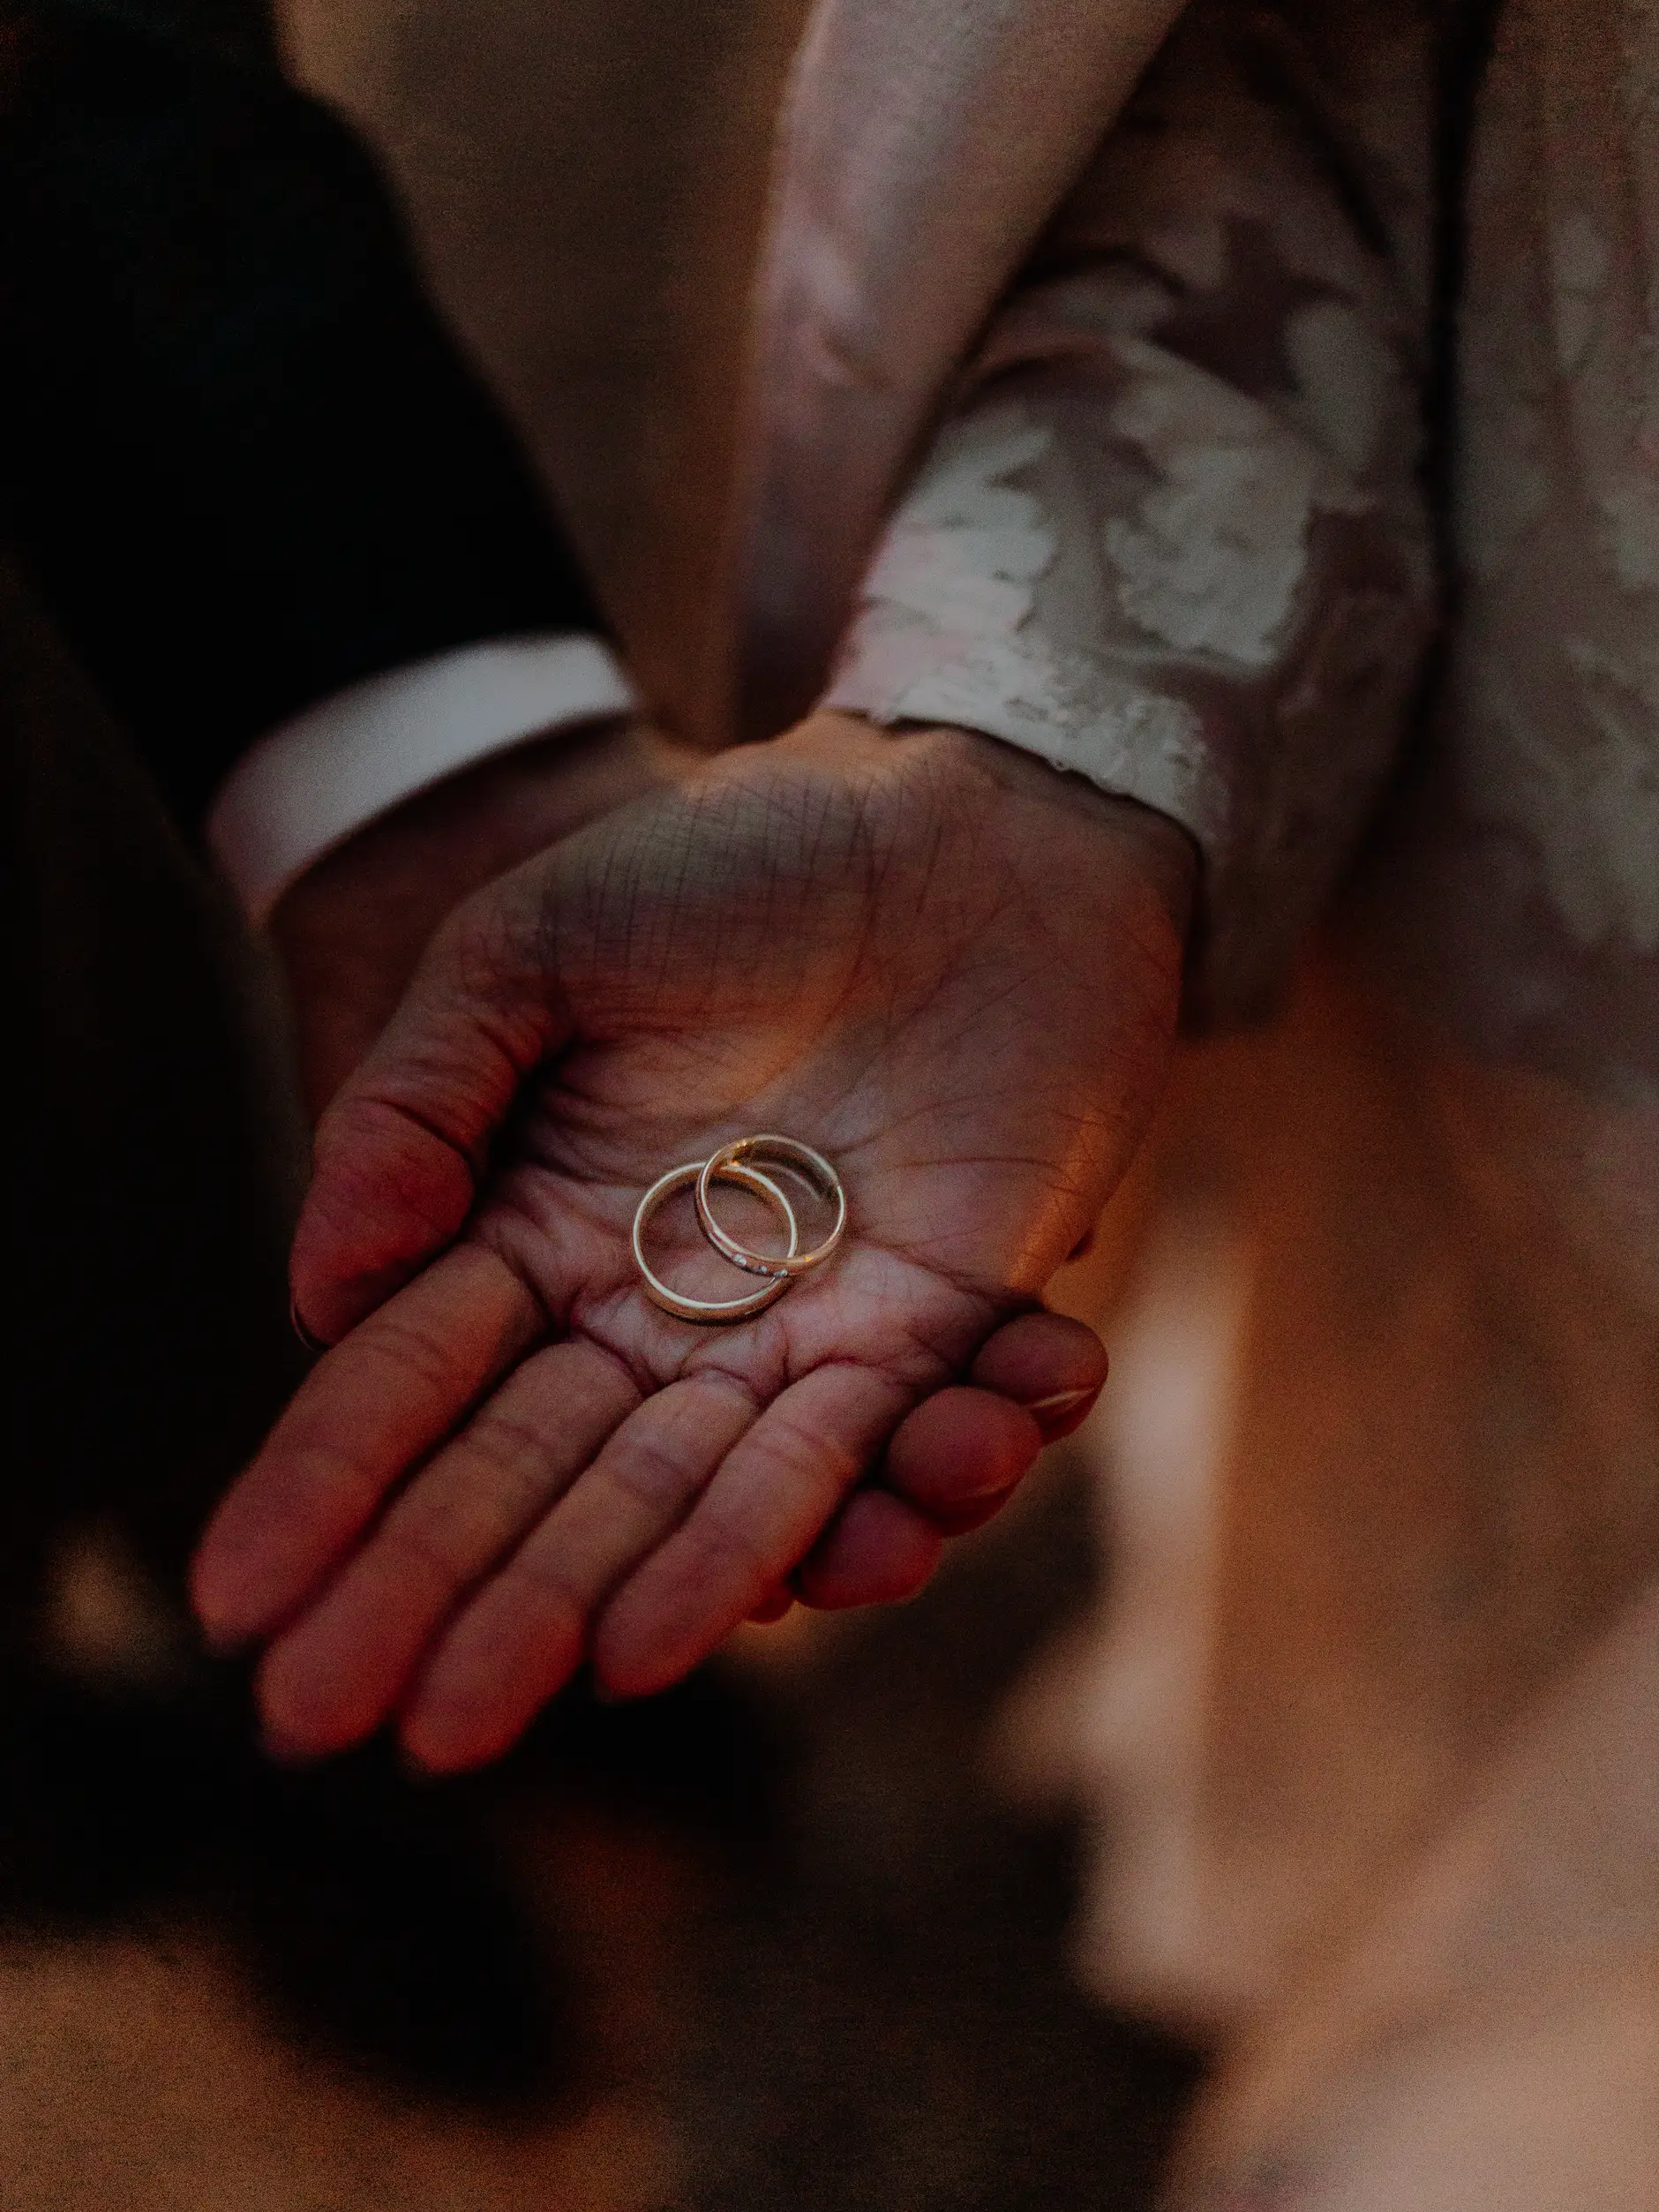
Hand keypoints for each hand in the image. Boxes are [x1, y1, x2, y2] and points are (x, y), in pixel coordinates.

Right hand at [195, 715, 1191, 1769]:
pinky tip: (859, 1547)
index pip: (421, 1391)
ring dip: (673, 1591)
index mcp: (537, 1226)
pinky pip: (902, 1442)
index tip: (245, 1607)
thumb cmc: (733, 856)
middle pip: (550, 1486)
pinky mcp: (944, 1319)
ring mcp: (801, 1323)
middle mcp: (658, 1306)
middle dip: (468, 1604)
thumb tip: (318, 1296)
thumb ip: (412, 1106)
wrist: (963, 816)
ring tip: (617, 1671)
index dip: (334, 1495)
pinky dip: (886, 1501)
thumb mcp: (526, 947)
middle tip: (393, 1731)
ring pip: (723, 1499)